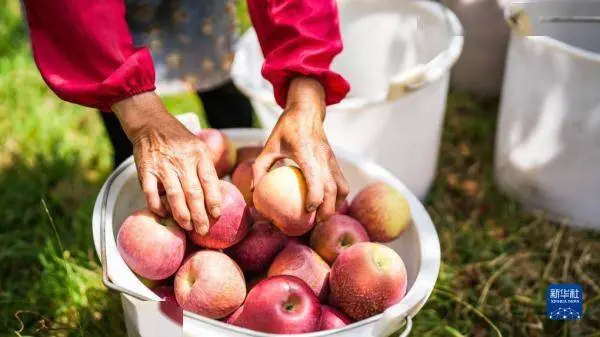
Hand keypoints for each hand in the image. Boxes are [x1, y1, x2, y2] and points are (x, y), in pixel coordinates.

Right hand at [112, 92, 220, 233]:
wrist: (151, 124)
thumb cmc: (179, 141)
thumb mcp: (198, 147)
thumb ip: (206, 168)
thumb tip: (216, 195)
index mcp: (199, 154)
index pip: (209, 180)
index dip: (214, 200)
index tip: (217, 215)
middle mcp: (182, 160)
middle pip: (194, 192)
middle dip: (200, 214)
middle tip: (203, 230)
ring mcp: (163, 165)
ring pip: (175, 195)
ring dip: (182, 214)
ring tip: (188, 227)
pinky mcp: (146, 169)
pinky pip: (151, 192)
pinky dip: (157, 205)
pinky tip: (163, 214)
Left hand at [252, 77, 348, 221]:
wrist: (307, 110)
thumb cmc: (285, 129)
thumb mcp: (269, 145)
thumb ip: (260, 168)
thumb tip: (255, 192)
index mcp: (306, 151)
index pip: (315, 177)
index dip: (315, 196)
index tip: (308, 210)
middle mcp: (323, 156)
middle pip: (333, 188)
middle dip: (328, 209)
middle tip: (317, 224)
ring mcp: (332, 159)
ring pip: (342, 186)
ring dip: (336, 204)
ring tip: (324, 217)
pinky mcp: (335, 161)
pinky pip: (342, 181)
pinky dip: (338, 196)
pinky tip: (328, 205)